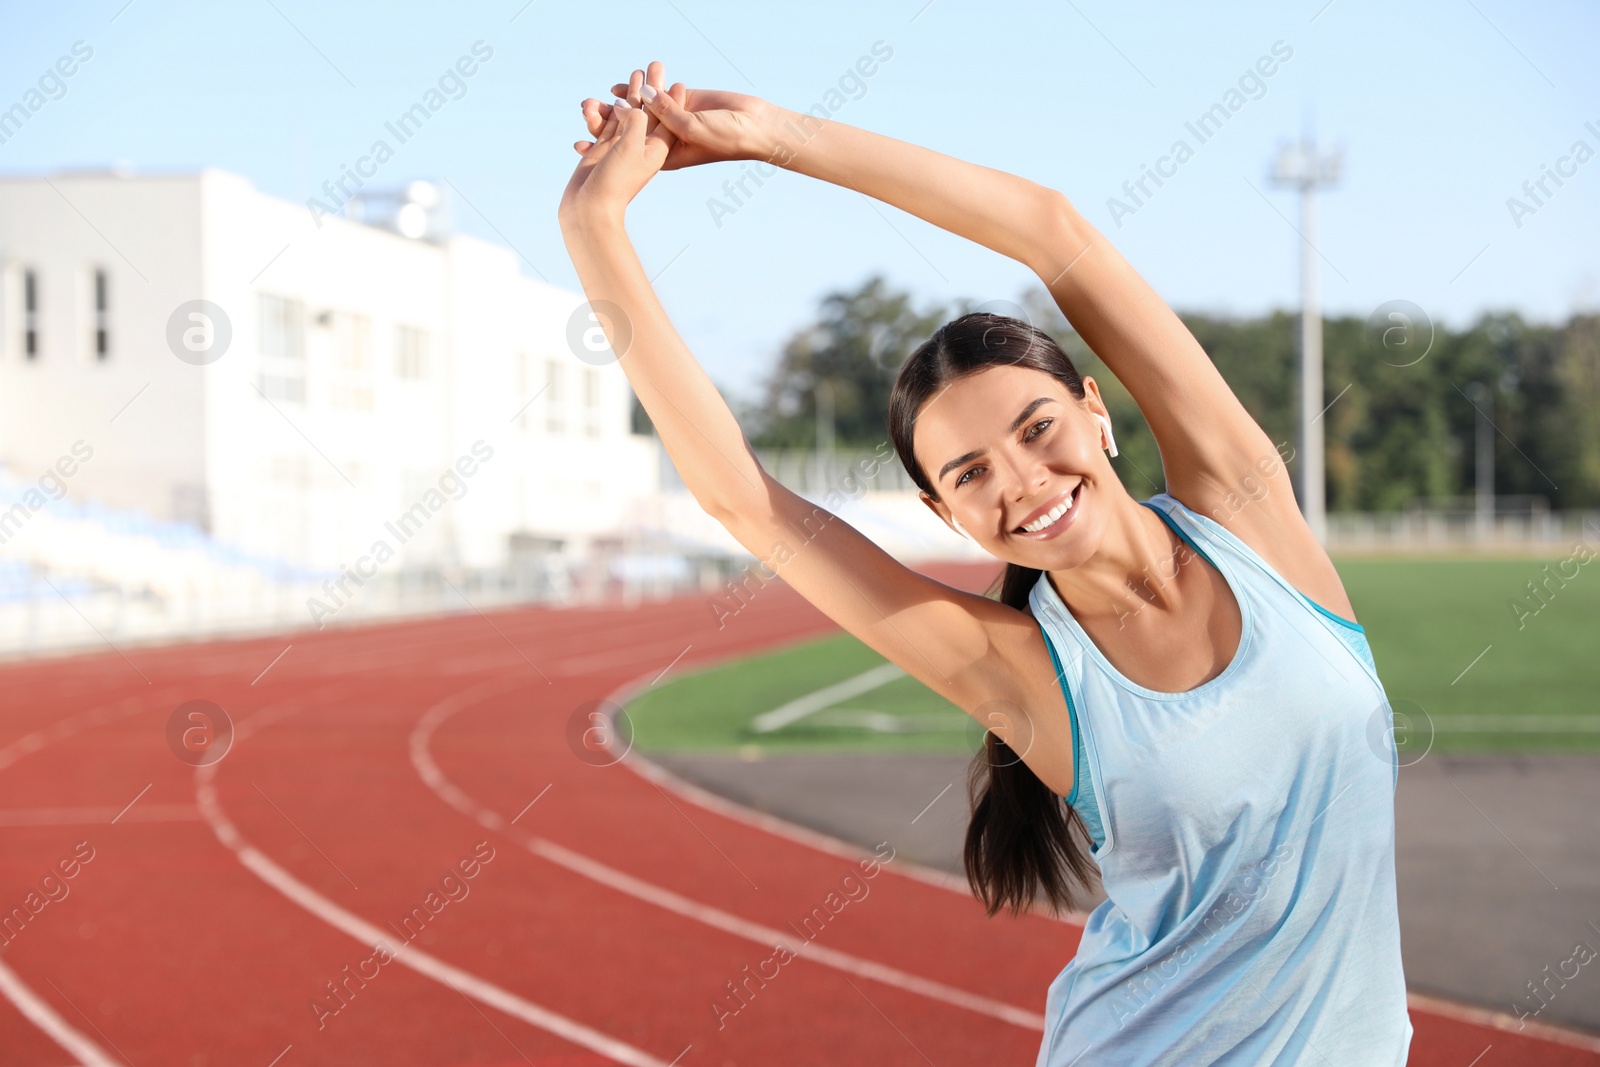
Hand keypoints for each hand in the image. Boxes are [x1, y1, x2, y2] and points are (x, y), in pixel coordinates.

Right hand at [560, 76, 678, 225]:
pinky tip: (607, 96)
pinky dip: (607, 111)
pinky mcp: (604, 152)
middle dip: (651, 89)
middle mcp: (642, 150)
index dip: (674, 100)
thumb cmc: (615, 184)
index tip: (677, 80)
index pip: (670, 121)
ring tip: (632, 73)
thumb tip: (634, 102)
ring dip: (630, 96)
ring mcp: (622, 150)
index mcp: (658, 152)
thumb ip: (637, 122)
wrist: (589, 212)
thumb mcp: (634, 148)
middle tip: (653, 65)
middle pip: (650, 114)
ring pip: (628, 116)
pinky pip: (608, 125)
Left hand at [577, 61, 773, 169]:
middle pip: (629, 130)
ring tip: (595, 97)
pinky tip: (619, 84)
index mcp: (664, 155)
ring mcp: (672, 119)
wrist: (755, 125)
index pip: (627, 152)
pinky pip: (655, 94)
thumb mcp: (694, 128)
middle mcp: (665, 139)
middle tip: (584, 109)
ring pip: (640, 110)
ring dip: (620, 103)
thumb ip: (667, 112)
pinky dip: (639, 89)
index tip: (579, 144)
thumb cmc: (729, 137)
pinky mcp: (681, 101)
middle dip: (605, 122)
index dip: (603, 149)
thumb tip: (641, 95)